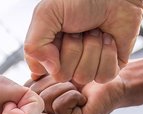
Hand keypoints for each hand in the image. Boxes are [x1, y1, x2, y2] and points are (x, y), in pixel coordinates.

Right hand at [25, 0, 142, 83]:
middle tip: (79, 30)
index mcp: (46, 49)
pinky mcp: (108, 69)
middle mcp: (65, 62)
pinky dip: (108, 54)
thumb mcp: (47, 14)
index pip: (39, 70)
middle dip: (73, 48)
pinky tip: (108, 39)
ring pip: (83, 77)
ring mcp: (87, 67)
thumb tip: (51, 70)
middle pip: (62, 75)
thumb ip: (34, 44)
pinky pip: (104, 76)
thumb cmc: (80, 1)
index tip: (58, 33)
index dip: (49, 53)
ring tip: (95, 31)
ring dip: (92, 48)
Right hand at [30, 74, 126, 113]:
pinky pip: (59, 106)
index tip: (58, 73)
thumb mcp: (55, 66)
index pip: (24, 90)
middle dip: (52, 79)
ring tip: (77, 88)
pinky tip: (83, 97)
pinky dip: (73, 95)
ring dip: (65, 86)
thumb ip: (37, 72)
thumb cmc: (86, 67)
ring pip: (45, 101)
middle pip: (32, 96)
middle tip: (70, 80)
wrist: (113, 77)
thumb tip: (28, 77)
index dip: (40, 76)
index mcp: (39, 102)